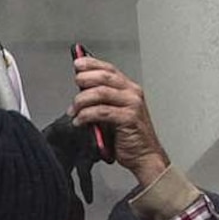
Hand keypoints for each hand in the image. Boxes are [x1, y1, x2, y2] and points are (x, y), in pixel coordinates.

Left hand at [72, 53, 167, 188]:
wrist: (144, 156)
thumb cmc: (129, 136)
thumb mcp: (113, 113)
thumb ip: (101, 101)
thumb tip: (81, 91)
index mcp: (129, 89)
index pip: (109, 70)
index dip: (92, 64)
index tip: (78, 63)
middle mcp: (132, 94)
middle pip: (104, 77)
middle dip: (85, 79)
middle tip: (74, 85)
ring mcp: (132, 105)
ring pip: (101, 93)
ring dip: (81, 101)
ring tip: (73, 111)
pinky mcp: (128, 119)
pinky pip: (101, 112)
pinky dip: (86, 116)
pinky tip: (79, 121)